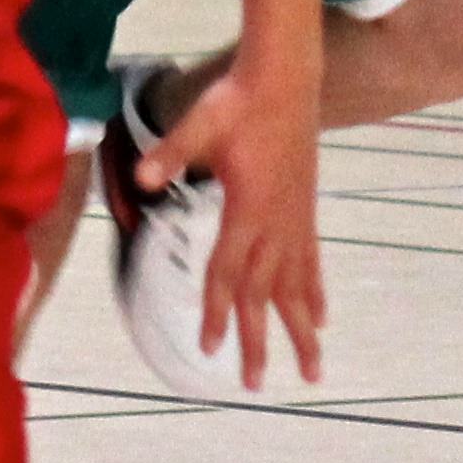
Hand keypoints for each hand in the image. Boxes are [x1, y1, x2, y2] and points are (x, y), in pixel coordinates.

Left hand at [139, 64, 326, 388]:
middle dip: (258, 341)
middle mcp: (275, 223)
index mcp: (246, 209)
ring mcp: (295, 220)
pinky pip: (311, 263)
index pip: (227, 272)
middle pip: (263, 294)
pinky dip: (315, 293)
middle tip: (254, 383)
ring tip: (312, 371)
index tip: (211, 349)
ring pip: (297, 288)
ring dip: (301, 331)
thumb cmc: (239, 101)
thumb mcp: (200, 124)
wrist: (286, 79)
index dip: (218, 312)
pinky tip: (322, 317)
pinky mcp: (305, 211)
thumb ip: (171, 152)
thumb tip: (140, 176)